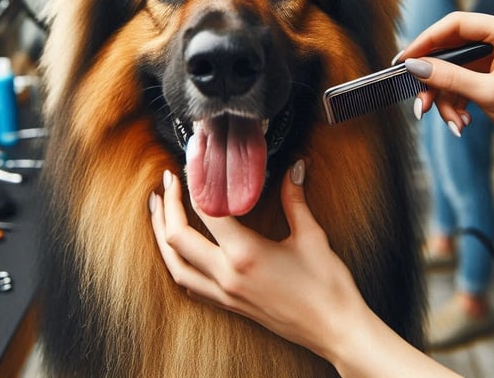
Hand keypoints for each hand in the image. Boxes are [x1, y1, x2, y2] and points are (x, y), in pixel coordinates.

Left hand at [148, 161, 365, 361]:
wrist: (335, 329)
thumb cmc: (326, 288)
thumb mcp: (311, 236)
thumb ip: (295, 199)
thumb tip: (294, 169)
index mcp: (245, 253)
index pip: (207, 210)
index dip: (196, 182)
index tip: (193, 163)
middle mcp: (227, 275)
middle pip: (176, 238)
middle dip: (167, 206)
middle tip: (167, 182)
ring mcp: (225, 293)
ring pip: (175, 265)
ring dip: (161, 237)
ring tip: (158, 212)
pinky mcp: (230, 305)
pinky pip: (191, 285)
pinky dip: (179, 265)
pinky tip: (180, 253)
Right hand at [399, 12, 493, 152]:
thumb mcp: (489, 94)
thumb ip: (450, 78)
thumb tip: (415, 66)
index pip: (455, 24)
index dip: (426, 40)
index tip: (405, 60)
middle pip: (448, 50)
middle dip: (434, 80)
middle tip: (421, 102)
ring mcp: (491, 60)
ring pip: (450, 72)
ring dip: (445, 99)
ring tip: (452, 123)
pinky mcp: (486, 78)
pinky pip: (457, 86)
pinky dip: (454, 105)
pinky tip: (462, 124)